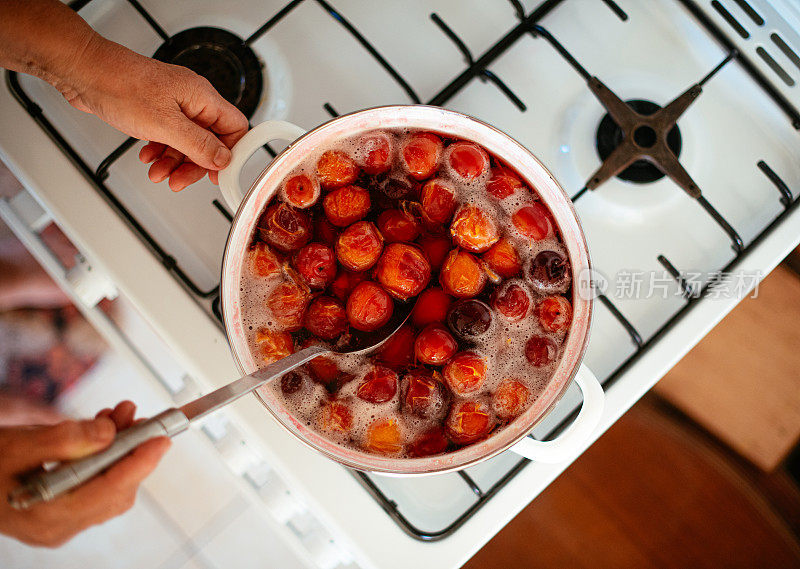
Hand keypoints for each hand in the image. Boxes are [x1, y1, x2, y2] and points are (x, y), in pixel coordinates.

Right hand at [0, 401, 169, 546]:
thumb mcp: (18, 446)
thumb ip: (64, 440)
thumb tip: (109, 433)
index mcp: (47, 515)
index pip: (109, 490)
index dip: (140, 463)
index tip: (161, 439)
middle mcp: (58, 526)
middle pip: (116, 490)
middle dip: (132, 450)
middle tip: (136, 416)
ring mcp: (60, 522)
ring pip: (108, 485)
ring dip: (120, 449)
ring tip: (120, 415)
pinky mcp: (62, 511)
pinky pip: (96, 484)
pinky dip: (104, 457)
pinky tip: (103, 431)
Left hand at [61, 36, 248, 191]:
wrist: (84, 72)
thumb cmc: (120, 85)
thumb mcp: (166, 124)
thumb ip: (199, 145)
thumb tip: (223, 159)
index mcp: (202, 97)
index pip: (235, 128)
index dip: (231, 153)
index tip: (220, 173)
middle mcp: (191, 100)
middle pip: (210, 140)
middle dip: (195, 164)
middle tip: (180, 180)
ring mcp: (173, 104)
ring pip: (187, 142)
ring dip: (174, 162)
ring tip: (159, 173)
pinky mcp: (155, 110)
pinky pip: (168, 137)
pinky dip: (161, 151)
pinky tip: (149, 156)